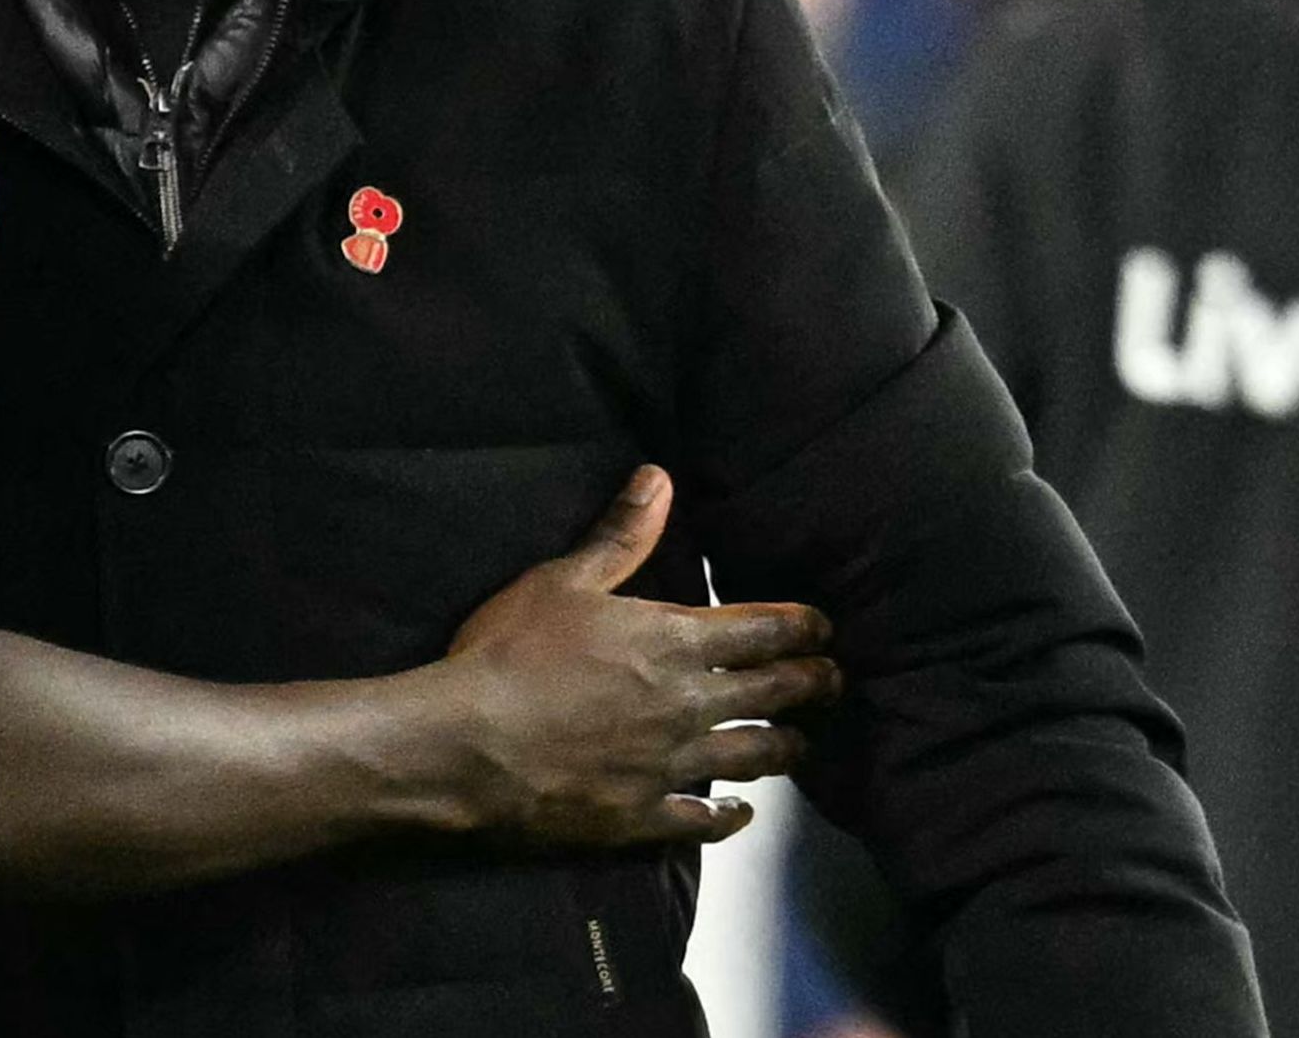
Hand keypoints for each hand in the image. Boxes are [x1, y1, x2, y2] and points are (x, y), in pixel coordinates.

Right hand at [430, 466, 839, 846]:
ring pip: (753, 758)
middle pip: (775, 694)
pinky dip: (731, 817)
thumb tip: (660, 477)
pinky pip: (704, 822)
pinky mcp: (643, 817)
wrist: (464, 746)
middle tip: (833, 680)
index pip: (767, 631)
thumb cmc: (511, 653)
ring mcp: (670, 766)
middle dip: (813, 683)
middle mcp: (689, 705)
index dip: (805, 627)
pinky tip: (743, 814)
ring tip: (801, 742)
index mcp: (676, 642)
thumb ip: (620, 535)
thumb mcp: (563, 581)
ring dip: (785, 747)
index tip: (824, 629)